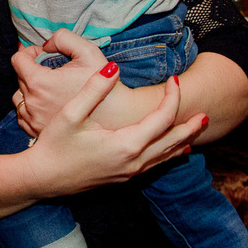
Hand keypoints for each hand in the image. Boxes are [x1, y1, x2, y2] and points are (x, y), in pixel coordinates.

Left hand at [13, 30, 117, 134]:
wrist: (116, 116)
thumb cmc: (103, 83)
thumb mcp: (88, 51)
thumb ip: (63, 38)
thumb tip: (45, 46)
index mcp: (39, 83)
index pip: (18, 60)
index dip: (29, 52)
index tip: (43, 54)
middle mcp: (32, 103)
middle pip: (19, 77)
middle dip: (33, 69)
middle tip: (53, 69)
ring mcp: (33, 119)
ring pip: (19, 97)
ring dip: (29, 88)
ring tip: (49, 87)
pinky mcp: (36, 131)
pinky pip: (23, 115)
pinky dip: (31, 107)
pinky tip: (48, 103)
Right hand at [20, 63, 205, 197]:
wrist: (42, 178)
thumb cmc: (53, 145)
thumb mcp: (71, 114)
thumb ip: (94, 90)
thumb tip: (113, 68)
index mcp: (125, 144)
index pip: (162, 118)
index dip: (172, 97)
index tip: (174, 80)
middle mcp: (133, 162)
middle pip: (172, 141)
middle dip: (189, 126)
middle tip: (204, 113)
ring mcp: (128, 173)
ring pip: (166, 157)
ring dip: (182, 141)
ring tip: (196, 131)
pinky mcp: (122, 178)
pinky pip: (154, 165)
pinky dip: (169, 155)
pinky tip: (174, 152)